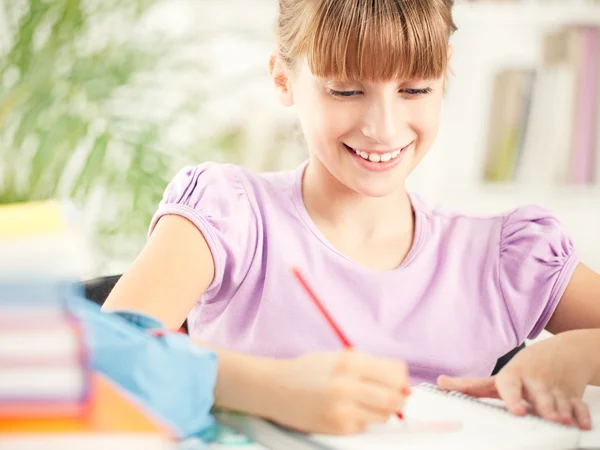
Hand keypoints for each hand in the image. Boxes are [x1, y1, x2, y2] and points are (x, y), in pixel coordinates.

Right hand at [267, 349, 409, 434]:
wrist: (274, 388)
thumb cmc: (308, 371)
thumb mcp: (339, 357)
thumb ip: (370, 366)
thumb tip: (402, 382)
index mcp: (350, 361)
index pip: (396, 372)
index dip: (401, 378)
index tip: (398, 381)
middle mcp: (348, 384)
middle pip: (395, 398)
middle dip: (397, 398)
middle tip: (389, 396)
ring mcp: (343, 408)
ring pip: (384, 416)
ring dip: (380, 410)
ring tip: (362, 401)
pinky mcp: (338, 427)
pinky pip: (365, 426)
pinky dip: (361, 420)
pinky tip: (345, 410)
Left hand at [438, 331, 597, 429]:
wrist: (564, 351)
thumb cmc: (525, 367)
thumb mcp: (499, 374)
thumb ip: (471, 385)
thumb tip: (440, 384)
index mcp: (514, 376)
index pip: (510, 386)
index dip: (512, 398)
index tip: (516, 410)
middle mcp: (535, 382)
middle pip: (540, 395)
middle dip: (544, 405)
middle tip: (547, 417)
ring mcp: (555, 388)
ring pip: (560, 401)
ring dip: (561, 411)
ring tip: (561, 420)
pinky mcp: (572, 395)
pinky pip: (579, 406)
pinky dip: (581, 414)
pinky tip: (580, 423)